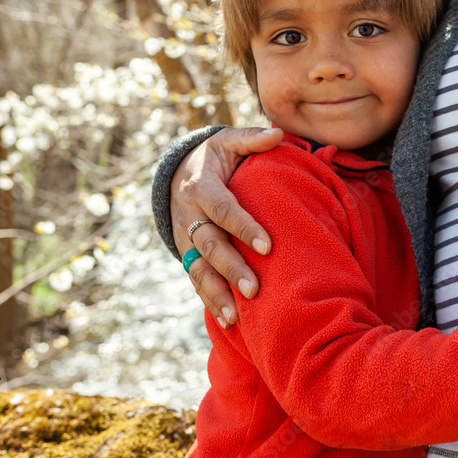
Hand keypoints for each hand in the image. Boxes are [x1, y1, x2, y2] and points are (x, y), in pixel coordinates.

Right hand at [172, 127, 283, 326]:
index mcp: (201, 186)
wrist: (179, 171)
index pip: (223, 209)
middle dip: (231, 268)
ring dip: (216, 293)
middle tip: (254, 289)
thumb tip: (278, 134)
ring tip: (236, 315)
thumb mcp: (228, 140)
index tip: (267, 245)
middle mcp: (189, 215)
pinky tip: (229, 322)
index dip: (243, 227)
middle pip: (209, 245)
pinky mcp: (187, 253)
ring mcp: (185, 238)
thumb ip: (251, 138)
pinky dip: (210, 301)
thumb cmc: (216, 156)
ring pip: (198, 268)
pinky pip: (196, 279)